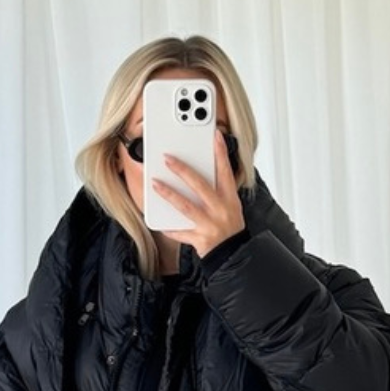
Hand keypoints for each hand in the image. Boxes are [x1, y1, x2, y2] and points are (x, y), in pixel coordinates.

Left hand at [153, 128, 245, 257]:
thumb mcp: (231, 205)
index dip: (221, 153)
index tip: (215, 136)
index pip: (226, 171)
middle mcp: (220, 210)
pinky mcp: (200, 239)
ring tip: (155, 183)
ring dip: (169, 194)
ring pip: (186, 206)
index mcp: (229, 199)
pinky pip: (181, 232)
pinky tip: (158, 222)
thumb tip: (199, 171)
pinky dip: (169, 228)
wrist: (234, 255)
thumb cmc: (230, 227)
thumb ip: (219, 189)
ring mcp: (209, 225)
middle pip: (200, 186)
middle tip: (168, 158)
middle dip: (183, 170)